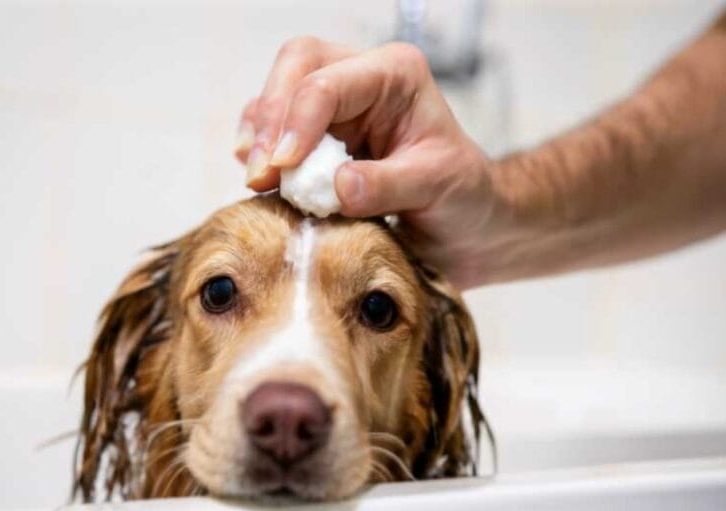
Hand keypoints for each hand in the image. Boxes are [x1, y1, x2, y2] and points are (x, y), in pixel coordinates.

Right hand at [235, 37, 511, 288]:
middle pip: (295, 68)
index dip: (298, 123)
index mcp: (396, 75)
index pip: (330, 83)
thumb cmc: (464, 199)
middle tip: (260, 175)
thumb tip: (336, 186)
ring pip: (277, 94)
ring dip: (258, 136)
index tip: (282, 168)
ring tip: (257, 181)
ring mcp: (336, 105)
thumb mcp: (438, 188)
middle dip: (271, 119)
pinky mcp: (317, 137)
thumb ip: (388, 185)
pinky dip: (258, 151)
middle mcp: (362, 79)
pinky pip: (274, 129)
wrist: (468, 227)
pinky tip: (261, 180)